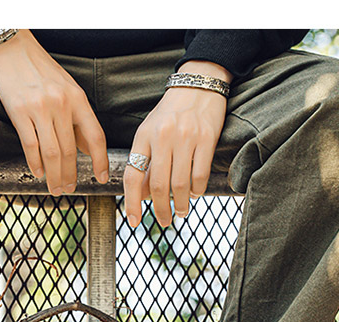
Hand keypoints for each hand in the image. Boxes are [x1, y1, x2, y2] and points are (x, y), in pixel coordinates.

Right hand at [0, 30, 108, 193]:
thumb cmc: (41, 70)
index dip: (100, 161)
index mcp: (77, 99)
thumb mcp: (68, 90)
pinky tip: (39, 172)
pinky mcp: (18, 111)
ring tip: (55, 188)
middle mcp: (61, 104)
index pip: (95, 136)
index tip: (101, 177)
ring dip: (54, 175)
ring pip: (52, 152)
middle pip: (70, 151)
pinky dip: (35, 163)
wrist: (12, 48)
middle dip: (71, 175)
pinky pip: (30, 145)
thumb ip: (78, 119)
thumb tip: (89, 150)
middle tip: (70, 189)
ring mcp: (39, 108)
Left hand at [124, 61, 231, 227]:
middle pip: (159, 185)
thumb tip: (143, 195)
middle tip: (164, 221)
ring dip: (181, 204)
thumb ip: (146, 162)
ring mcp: (186, 137)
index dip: (132, 202)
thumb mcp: (151, 132)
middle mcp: (163, 136)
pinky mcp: (207, 138)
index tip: (134, 220)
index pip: (133, 175)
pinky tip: (195, 194)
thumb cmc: (171, 113)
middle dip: (160, 209)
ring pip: (180, 184)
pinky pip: (200, 174)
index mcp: (143, 136)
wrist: (199, 83)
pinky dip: (197, 190)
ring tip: (181, 211)